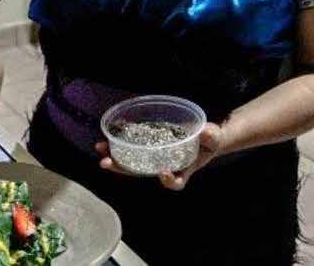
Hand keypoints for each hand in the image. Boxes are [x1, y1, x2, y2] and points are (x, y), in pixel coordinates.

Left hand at [94, 123, 225, 190]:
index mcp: (183, 169)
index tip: (165, 171)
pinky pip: (133, 145)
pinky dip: (120, 140)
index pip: (176, 182)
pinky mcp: (150, 144)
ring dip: (115, 155)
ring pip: (132, 160)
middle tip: (106, 162)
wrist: (205, 137)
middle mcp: (165, 165)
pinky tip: (110, 131)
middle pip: (143, 172)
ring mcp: (154, 156)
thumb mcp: (214, 139)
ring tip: (99, 148)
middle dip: (123, 168)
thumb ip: (212, 136)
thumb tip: (206, 131)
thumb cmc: (210, 142)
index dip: (170, 180)